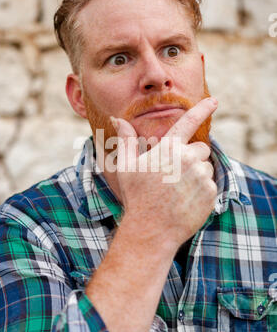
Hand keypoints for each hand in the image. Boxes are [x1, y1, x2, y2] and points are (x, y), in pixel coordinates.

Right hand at [111, 97, 217, 249]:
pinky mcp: (210, 194)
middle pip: (201, 148)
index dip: (202, 109)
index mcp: (170, 149)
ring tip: (178, 191)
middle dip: (192, 156)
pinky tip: (185, 201)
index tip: (215, 101)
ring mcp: (201, 177)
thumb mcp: (126, 166)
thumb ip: (126, 140)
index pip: (189, 122)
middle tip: (175, 174)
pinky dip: (201, 191)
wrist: (151, 229)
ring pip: (206, 168)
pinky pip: (210, 185)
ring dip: (197, 175)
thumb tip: (117, 118)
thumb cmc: (136, 196)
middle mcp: (188, 159)